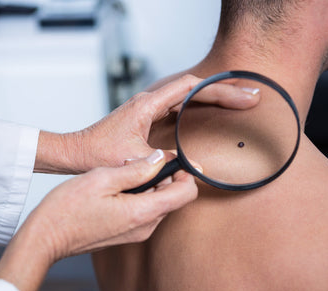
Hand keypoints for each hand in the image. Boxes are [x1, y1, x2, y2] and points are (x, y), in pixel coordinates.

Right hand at [0, 150, 195, 290]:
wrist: (46, 237)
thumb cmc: (67, 208)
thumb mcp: (103, 178)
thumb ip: (137, 169)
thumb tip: (161, 158)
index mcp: (143, 212)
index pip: (186, 193)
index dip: (185, 173)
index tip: (171, 159)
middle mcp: (145, 227)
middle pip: (173, 197)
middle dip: (162, 176)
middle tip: (136, 163)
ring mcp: (136, 233)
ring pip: (158, 203)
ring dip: (148, 186)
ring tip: (120, 175)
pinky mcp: (126, 234)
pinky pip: (144, 211)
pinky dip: (137, 196)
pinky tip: (115, 189)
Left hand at [78, 74, 259, 170]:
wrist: (77, 152)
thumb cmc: (98, 153)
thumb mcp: (134, 159)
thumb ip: (164, 160)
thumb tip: (192, 164)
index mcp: (148, 104)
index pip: (191, 88)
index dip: (219, 90)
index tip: (242, 96)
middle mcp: (149, 100)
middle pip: (194, 88)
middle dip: (224, 92)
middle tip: (251, 97)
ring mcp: (148, 107)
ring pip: (188, 95)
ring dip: (213, 96)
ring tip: (239, 100)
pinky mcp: (147, 115)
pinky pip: (179, 104)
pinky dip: (198, 105)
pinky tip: (210, 110)